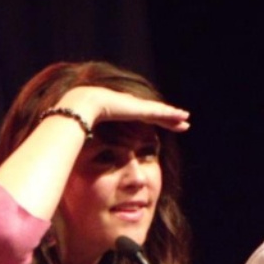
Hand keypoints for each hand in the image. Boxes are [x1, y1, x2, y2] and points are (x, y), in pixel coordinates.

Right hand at [55, 86, 189, 132]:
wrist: (80, 109)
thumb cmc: (78, 124)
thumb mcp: (89, 137)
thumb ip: (91, 144)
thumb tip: (82, 156)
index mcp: (119, 113)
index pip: (139, 118)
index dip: (150, 122)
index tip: (159, 126)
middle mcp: (129, 107)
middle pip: (152, 114)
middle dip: (166, 118)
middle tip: (179, 122)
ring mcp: (135, 107)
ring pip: (160, 112)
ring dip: (173, 116)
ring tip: (186, 118)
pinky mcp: (140, 109)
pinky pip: (161, 113)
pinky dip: (172, 115)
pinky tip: (183, 116)